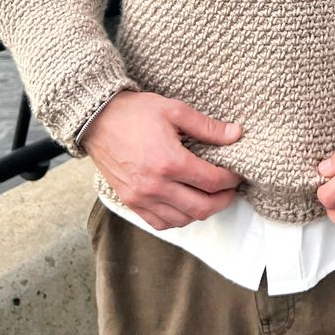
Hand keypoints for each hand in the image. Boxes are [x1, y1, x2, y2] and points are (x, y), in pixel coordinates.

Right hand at [81, 91, 243, 230]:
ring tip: (211, 197)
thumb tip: (235, 134)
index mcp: (170, 162)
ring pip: (182, 220)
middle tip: (230, 190)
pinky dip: (178, 219)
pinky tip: (185, 206)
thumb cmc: (136, 112)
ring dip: (202, 212)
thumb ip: (207, 126)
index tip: (237, 174)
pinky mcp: (130, 202)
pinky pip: (160, 223)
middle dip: (223, 200)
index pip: (211, 181)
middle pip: (201, 207)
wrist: (97, 120)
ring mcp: (141, 198)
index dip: (230, 180)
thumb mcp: (175, 110)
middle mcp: (156, 186)